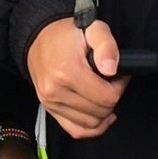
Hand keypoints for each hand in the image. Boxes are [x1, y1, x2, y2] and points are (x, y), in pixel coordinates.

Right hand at [26, 17, 126, 138]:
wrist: (38, 38)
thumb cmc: (67, 34)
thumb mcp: (92, 27)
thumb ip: (105, 45)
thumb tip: (111, 69)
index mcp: (67, 71)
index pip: (107, 97)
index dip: (120, 86)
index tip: (117, 75)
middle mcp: (56, 91)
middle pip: (101, 112)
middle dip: (112, 97)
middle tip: (110, 81)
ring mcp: (51, 103)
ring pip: (92, 123)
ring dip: (103, 111)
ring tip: (102, 92)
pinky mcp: (50, 109)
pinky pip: (77, 130)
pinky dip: (92, 127)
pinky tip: (99, 115)